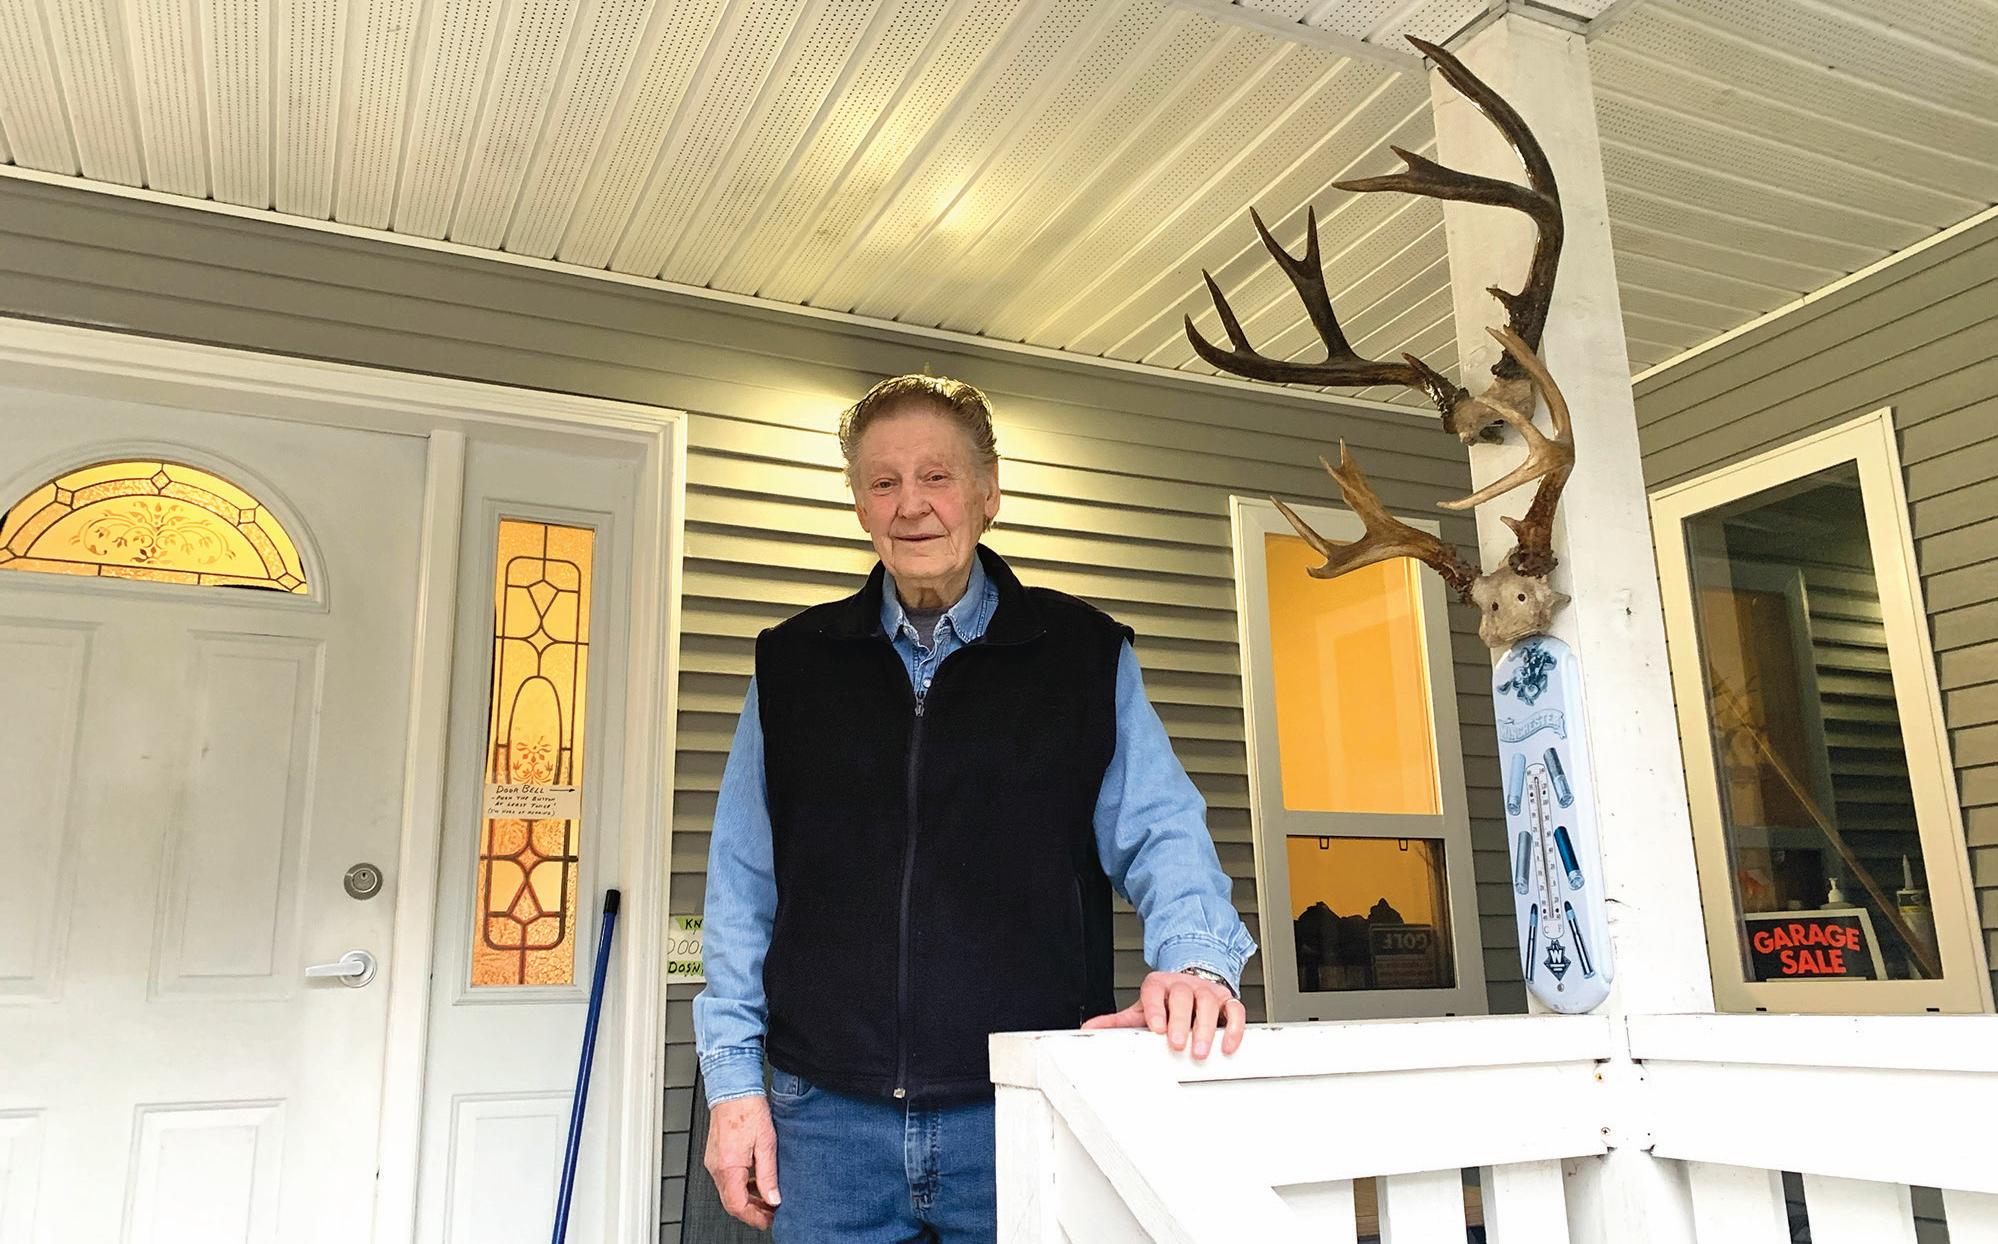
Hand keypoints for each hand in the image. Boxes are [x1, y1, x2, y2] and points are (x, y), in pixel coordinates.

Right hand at [704, 1094, 779, 1228]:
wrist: (733, 1088)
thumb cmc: (748, 1109)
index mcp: (729, 1166)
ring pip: (729, 1191)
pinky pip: (726, 1179)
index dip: (754, 1218)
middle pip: (731, 1202)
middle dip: (752, 1211)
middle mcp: (716, 1166)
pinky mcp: (715, 1155)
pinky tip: (756, 1181)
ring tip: (768, 1197)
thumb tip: (773, 1198)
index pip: (737, 1206)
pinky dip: (741, 1186)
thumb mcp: (766, 1144)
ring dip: (748, 1199)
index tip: (769, 1221)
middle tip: (772, 1212)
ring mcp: (713, 1161)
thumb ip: (769, 1175)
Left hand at [1081, 970, 1245, 1058]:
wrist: (1190, 984)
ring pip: (1209, 1003)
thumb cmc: (1165, 1003)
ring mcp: (1206, 992)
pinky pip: (1235, 1010)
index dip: (1156, 1008)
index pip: (1156, 991)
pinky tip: (1228, 1045)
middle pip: (1183, 996)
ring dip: (1206, 1027)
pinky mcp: (1227, 1001)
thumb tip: (1090, 1029)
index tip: (1157, 1027)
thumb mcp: (1141, 1010)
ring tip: (1200, 1049)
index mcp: (1159, 985)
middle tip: (1177, 1043)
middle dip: (1181, 1021)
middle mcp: (1184, 985)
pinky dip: (1234, 1028)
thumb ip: (1118, 1021)